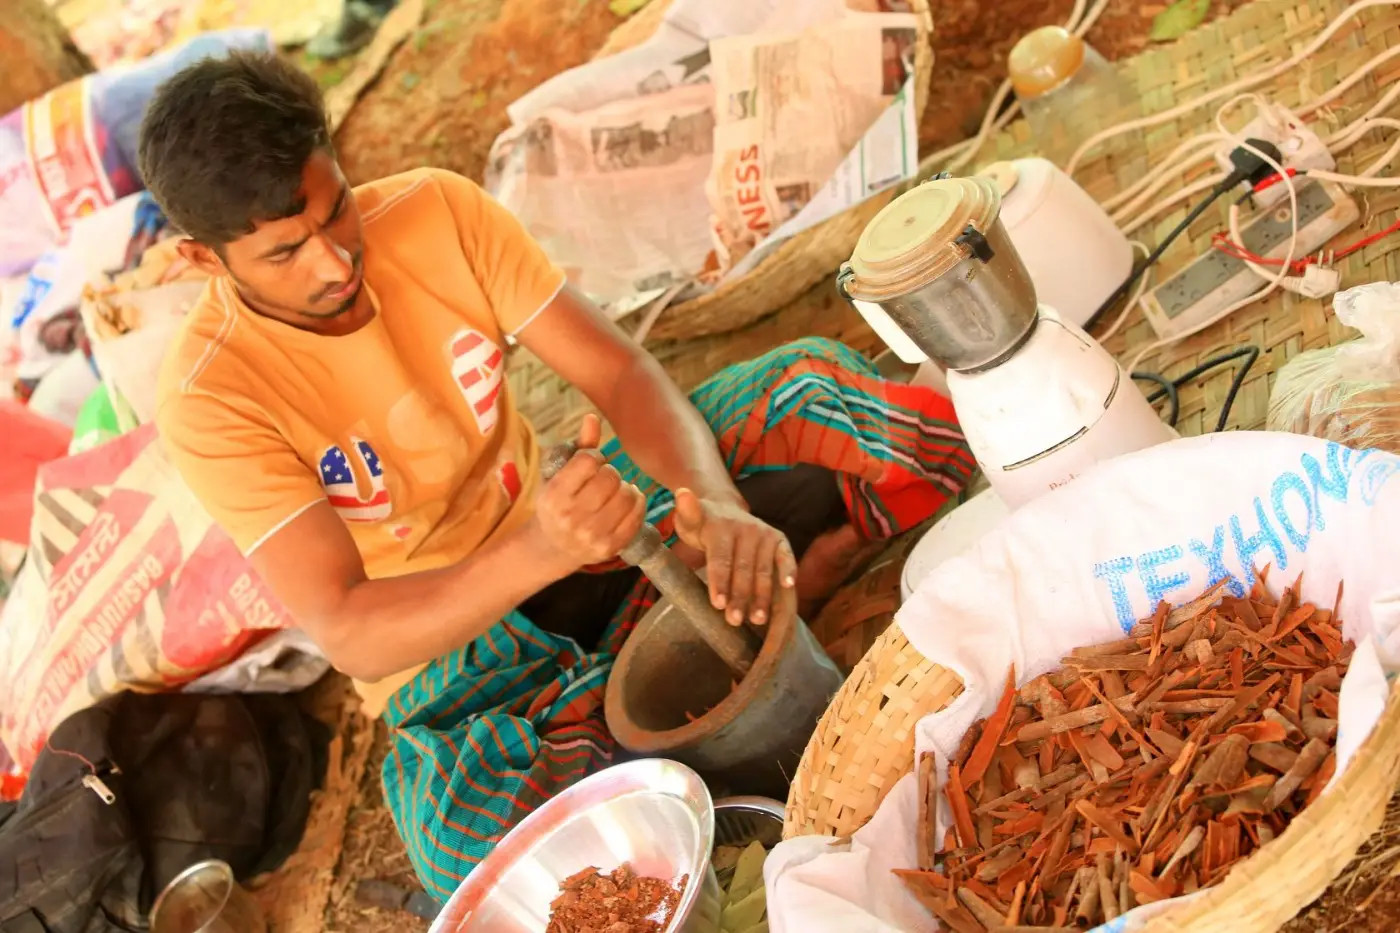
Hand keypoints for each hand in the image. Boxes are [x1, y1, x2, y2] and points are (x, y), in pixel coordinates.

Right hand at [530, 415, 646, 572]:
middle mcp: (570, 517)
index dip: (595, 457)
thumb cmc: (558, 502)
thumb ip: (579, 446)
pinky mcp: (610, 547)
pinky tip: (626, 502)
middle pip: (610, 478)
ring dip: (625, 488)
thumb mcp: (558, 475)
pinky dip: (637, 503)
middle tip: (604, 479)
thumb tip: (592, 417)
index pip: (589, 461)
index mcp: (554, 495)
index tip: (591, 465)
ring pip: (626, 496)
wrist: (553, 547)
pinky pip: (637, 515)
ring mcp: (591, 535)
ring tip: (616, 490)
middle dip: (611, 473)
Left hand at [673, 489, 796, 625]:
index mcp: (722, 527)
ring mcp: (765, 534)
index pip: (721, 558)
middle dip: (740, 597)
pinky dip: (789, 570)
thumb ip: (687, 513)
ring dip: (762, 596)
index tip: (718, 605)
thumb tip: (682, 494)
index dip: (719, 582)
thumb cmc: (704, 526)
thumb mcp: (689, 520)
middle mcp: (747, 528)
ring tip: (758, 620)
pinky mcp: (779, 541)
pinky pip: (785, 557)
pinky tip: (789, 586)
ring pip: (763, 570)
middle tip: (734, 620)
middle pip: (743, 569)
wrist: (725, 510)